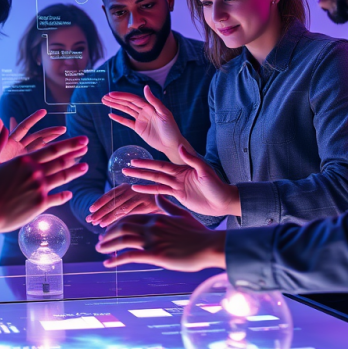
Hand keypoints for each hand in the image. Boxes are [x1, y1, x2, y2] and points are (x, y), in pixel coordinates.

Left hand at [0, 110, 65, 169]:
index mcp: (11, 140)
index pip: (24, 127)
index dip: (33, 119)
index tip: (43, 111)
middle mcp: (20, 147)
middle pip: (38, 137)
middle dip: (51, 132)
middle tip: (63, 129)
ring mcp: (25, 157)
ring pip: (43, 149)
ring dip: (55, 145)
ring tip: (67, 143)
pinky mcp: (28, 167)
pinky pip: (42, 162)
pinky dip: (52, 160)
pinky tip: (63, 160)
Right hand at [0, 117, 88, 235]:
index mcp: (24, 161)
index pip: (52, 149)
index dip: (69, 144)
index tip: (81, 140)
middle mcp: (35, 173)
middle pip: (60, 161)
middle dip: (75, 153)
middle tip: (86, 147)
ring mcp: (40, 189)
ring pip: (62, 177)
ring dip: (75, 172)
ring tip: (85, 167)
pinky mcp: (40, 204)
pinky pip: (57, 198)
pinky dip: (64, 195)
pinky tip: (69, 194)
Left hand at [86, 184, 162, 228]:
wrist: (170, 198)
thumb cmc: (148, 202)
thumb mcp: (133, 199)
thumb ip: (120, 205)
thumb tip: (101, 216)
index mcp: (126, 186)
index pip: (110, 194)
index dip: (100, 202)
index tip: (90, 210)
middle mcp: (133, 189)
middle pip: (113, 202)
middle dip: (101, 212)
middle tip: (91, 221)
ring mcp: (141, 197)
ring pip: (121, 209)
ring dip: (108, 217)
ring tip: (99, 225)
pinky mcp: (149, 205)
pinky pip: (131, 214)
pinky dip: (122, 221)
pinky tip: (114, 228)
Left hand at [95, 195, 225, 270]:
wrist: (209, 246)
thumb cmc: (198, 233)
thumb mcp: (182, 214)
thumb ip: (167, 205)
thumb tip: (158, 196)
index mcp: (156, 216)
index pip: (130, 217)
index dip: (117, 223)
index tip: (110, 229)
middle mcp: (151, 226)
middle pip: (122, 226)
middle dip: (108, 233)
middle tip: (100, 240)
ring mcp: (152, 240)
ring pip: (122, 239)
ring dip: (107, 244)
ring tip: (99, 249)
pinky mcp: (155, 254)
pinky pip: (129, 256)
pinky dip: (115, 259)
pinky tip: (107, 264)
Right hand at [101, 87, 189, 163]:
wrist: (172, 144)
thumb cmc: (171, 129)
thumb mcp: (164, 113)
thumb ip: (154, 101)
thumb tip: (145, 87)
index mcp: (149, 106)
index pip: (133, 99)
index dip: (122, 96)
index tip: (111, 94)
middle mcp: (144, 111)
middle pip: (127, 103)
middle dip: (115, 100)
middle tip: (104, 97)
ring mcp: (140, 119)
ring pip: (125, 110)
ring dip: (115, 106)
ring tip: (104, 102)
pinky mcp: (138, 128)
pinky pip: (127, 122)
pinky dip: (119, 118)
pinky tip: (111, 115)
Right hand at [124, 145, 239, 216]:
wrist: (222, 201)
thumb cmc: (217, 185)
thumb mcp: (204, 170)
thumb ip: (192, 159)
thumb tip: (180, 147)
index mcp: (182, 168)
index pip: (161, 165)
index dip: (147, 163)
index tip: (134, 161)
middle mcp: (177, 175)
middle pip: (154, 172)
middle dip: (140, 170)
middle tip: (125, 168)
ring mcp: (176, 186)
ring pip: (155, 182)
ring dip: (142, 180)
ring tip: (127, 179)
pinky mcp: (178, 195)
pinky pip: (161, 193)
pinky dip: (149, 191)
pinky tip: (139, 190)